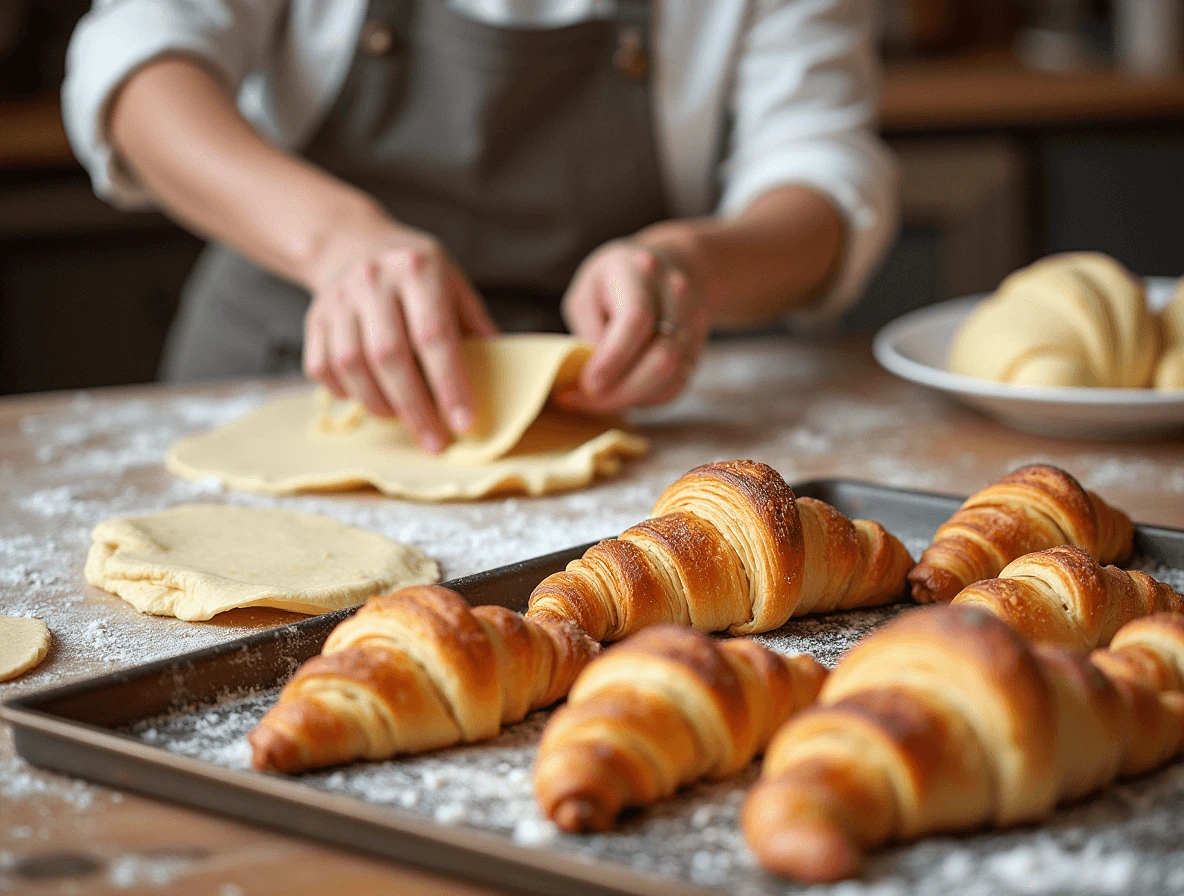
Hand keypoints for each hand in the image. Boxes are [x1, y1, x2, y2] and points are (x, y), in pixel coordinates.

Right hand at [303, 212, 497, 452]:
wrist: (352, 245)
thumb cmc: (417, 275)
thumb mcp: (454, 286)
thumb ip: (475, 329)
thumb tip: (504, 381)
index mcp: (418, 268)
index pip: (433, 335)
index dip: (449, 384)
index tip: (464, 423)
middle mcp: (373, 279)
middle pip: (390, 356)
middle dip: (415, 408)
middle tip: (435, 442)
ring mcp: (337, 298)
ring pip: (352, 366)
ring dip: (381, 405)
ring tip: (405, 420)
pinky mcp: (313, 319)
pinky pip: (323, 369)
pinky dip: (348, 394)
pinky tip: (371, 398)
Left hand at [559, 239, 708, 412]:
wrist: (669, 267)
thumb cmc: (614, 282)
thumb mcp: (586, 294)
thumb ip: (588, 333)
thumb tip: (593, 382)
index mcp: (640, 271)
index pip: (636, 320)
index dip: (613, 359)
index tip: (588, 384)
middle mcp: (676, 293)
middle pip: (662, 356)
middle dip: (623, 390)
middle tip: (588, 400)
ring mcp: (694, 320)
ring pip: (672, 376)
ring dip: (634, 398)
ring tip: (603, 399)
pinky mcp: (698, 347)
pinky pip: (677, 385)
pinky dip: (649, 398)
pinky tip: (625, 394)